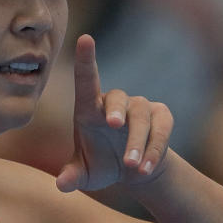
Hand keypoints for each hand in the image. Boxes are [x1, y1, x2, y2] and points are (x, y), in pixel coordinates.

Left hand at [55, 35, 173, 192]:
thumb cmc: (102, 165)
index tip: (85, 38)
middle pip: (118, 99)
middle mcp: (115, 103)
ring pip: (141, 118)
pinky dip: (154, 149)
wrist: (134, 171)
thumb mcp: (86, 175)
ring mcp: (140, 108)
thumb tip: (61, 185)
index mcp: (89, 109)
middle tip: (113, 125)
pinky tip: (145, 169)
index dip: (85, 59)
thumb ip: (72, 177)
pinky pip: (161, 129)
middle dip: (116, 110)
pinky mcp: (162, 118)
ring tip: (133, 167)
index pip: (86, 80)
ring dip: (137, 142)